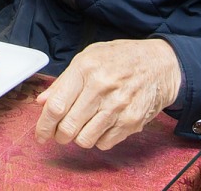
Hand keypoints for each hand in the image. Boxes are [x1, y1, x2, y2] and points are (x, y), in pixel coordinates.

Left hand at [34, 39, 181, 151]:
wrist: (159, 64)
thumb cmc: (120, 59)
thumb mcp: (89, 57)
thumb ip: (64, 81)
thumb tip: (42, 101)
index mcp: (86, 68)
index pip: (57, 105)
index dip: (44, 125)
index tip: (40, 134)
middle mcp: (102, 88)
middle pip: (68, 126)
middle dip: (59, 135)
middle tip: (59, 133)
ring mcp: (118, 106)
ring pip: (85, 139)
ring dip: (78, 138)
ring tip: (81, 127)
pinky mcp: (132, 121)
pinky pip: (104, 143)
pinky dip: (98, 139)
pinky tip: (101, 125)